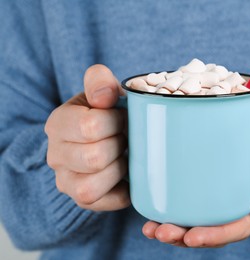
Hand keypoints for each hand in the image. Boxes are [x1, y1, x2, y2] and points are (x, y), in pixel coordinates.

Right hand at [45, 64, 129, 210]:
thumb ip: (100, 82)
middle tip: (126, 137)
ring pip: (92, 186)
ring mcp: (66, 182)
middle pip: (94, 158)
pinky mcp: (83, 200)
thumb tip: (105, 95)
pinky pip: (108, 202)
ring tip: (124, 156)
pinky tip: (127, 175)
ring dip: (119, 169)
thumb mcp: (101, 91)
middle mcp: (55, 155)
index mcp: (58, 124)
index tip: (123, 118)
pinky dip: (125, 190)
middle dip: (119, 146)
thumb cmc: (105, 114)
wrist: (102, 138)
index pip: (90, 127)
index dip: (117, 122)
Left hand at [142, 111, 249, 246]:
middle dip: (183, 237)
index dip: (213, 236)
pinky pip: (185, 203)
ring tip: (150, 229)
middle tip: (161, 232)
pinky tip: (150, 211)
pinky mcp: (202, 186)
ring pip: (194, 222)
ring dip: (172, 230)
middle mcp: (232, 209)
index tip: (191, 236)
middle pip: (208, 231)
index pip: (233, 229)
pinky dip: (168, 210)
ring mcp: (215, 200)